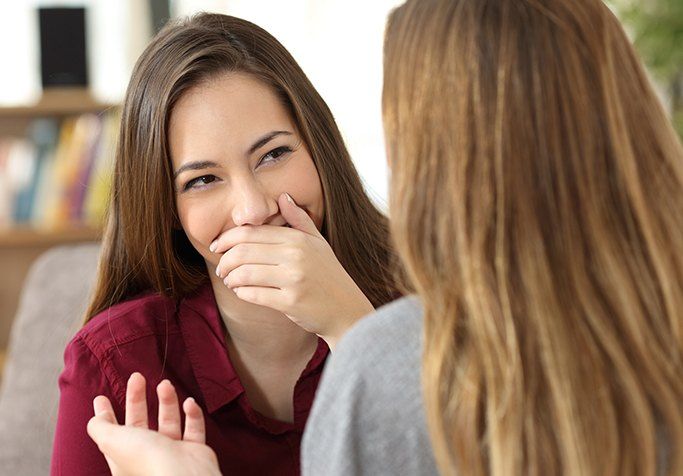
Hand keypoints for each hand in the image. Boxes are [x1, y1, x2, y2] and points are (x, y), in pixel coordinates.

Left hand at [86, 373, 220, 475]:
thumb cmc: (147, 460)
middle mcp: (147, 455)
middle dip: (137, 399)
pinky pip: (193, 428)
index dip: (106, 415)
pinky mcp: (193, 450)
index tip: (101, 397)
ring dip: (167, 401)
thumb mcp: (112, 441)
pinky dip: (192, 414)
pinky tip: (189, 402)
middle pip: (140, 422)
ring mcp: (171, 452)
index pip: (112, 433)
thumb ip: (100, 428)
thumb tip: (95, 418)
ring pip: (168, 421)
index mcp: (124, 458)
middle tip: (137, 377)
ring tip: (165, 384)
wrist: (184, 475)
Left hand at [212, 193, 373, 348]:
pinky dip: (242, 293)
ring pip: (244, 273)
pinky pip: (253, 294)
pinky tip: (242, 292)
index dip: (227, 238)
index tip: (217, 246)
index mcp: (298, 239)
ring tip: (230, 281)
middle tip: (221, 268)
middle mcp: (295, 256)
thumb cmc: (329, 275)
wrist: (347, 309)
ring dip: (230, 278)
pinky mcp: (290, 302)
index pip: (251, 232)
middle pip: (243, 251)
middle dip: (225, 260)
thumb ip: (299, 219)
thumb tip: (282, 196)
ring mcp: (294, 279)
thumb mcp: (318, 242)